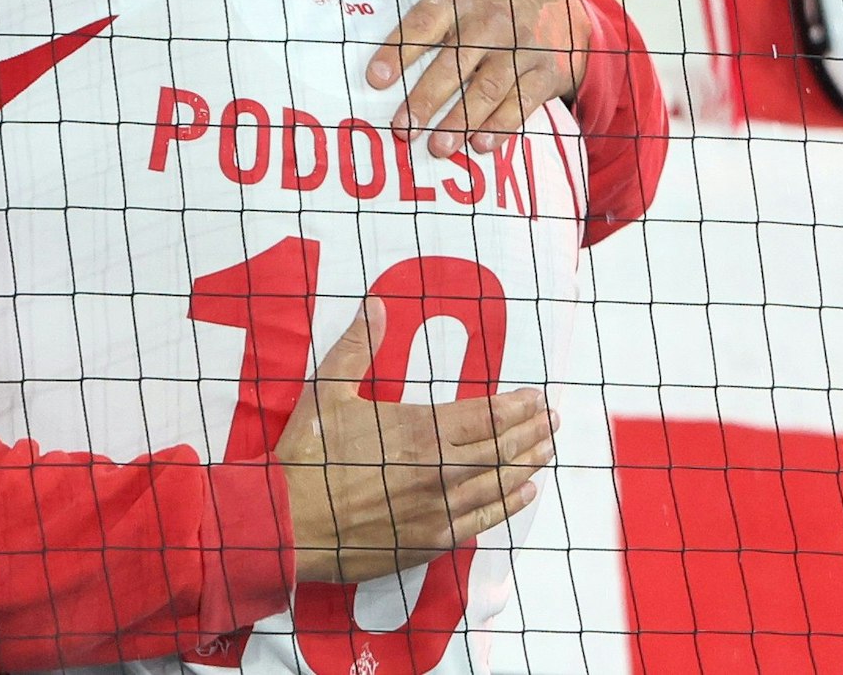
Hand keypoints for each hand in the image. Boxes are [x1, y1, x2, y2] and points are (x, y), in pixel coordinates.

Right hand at [280, 300, 556, 583]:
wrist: (289, 521)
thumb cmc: (307, 454)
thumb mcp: (327, 391)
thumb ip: (358, 347)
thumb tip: (376, 304)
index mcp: (419, 428)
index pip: (483, 414)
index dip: (515, 406)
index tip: (537, 398)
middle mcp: (439, 468)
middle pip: (501, 447)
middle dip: (531, 431)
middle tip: (553, 421)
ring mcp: (439, 507)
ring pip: (499, 482)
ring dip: (527, 464)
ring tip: (547, 450)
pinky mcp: (432, 539)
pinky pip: (483, 519)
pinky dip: (509, 504)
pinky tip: (524, 492)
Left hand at [348, 0, 591, 157]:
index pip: (423, 25)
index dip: (398, 52)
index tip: (374, 79)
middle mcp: (489, 23)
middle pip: (454, 65)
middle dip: (426, 99)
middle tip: (401, 129)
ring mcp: (519, 48)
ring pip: (487, 88)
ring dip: (461, 120)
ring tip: (436, 148)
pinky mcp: (543, 71)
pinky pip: (523, 102)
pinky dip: (503, 126)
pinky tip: (481, 145)